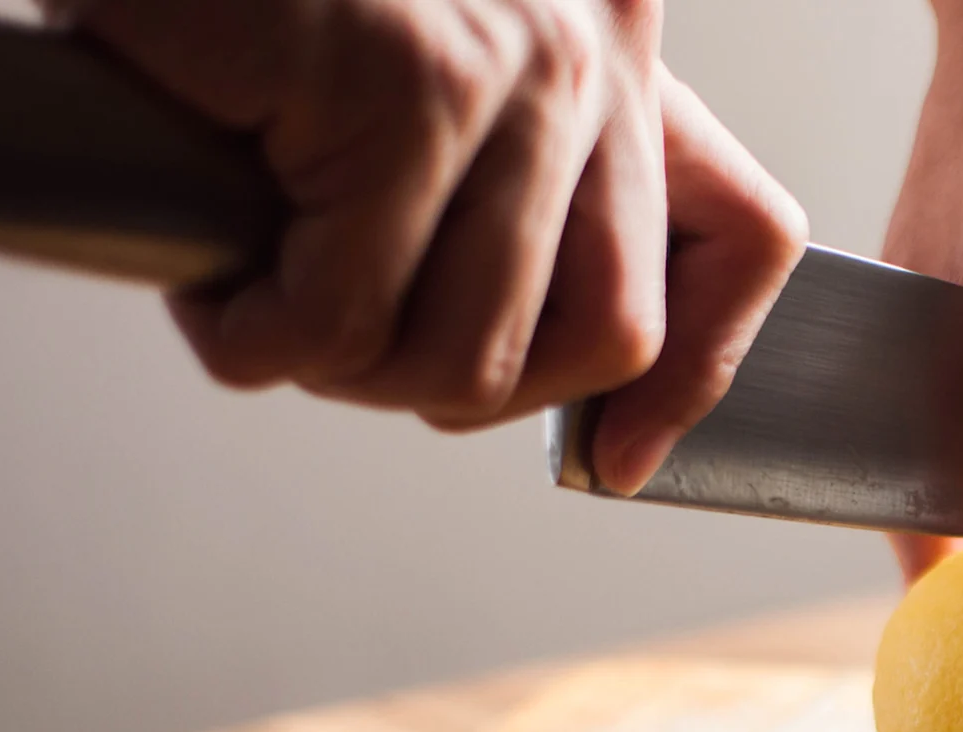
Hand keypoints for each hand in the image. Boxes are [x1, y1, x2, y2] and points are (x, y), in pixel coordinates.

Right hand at [66, 0, 803, 460]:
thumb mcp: (434, 99)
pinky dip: (256, 340)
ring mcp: (511, 68)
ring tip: (264, 301)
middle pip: (611, 336)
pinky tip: (215, 284)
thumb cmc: (271, 15)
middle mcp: (594, 56)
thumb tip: (584, 414)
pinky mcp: (407, 82)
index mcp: (615, 59)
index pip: (747, 235)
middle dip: (462, 391)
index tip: (622, 456)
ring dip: (343, 369)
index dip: (699, 370)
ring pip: (471, 352)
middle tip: (349, 343)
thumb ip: (522, 211)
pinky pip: (345, 316)